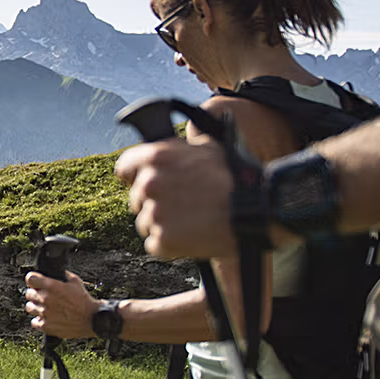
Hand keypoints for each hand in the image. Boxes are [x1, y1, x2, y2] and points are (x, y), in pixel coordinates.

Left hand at [23, 269, 96, 337]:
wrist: (91, 319)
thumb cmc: (84, 300)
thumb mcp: (75, 282)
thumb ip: (63, 276)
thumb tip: (57, 272)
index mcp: (51, 286)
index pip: (30, 278)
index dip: (33, 280)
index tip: (35, 282)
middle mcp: (45, 299)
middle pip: (28, 293)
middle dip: (35, 293)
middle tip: (42, 296)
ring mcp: (44, 313)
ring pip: (29, 307)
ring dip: (36, 307)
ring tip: (45, 308)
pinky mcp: (46, 326)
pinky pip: (34, 322)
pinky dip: (39, 320)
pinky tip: (47, 318)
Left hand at [115, 138, 237, 259]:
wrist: (254, 211)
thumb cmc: (235, 177)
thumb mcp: (208, 147)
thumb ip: (179, 146)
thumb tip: (171, 133)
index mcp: (156, 157)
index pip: (124, 167)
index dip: (134, 176)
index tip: (143, 183)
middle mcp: (149, 184)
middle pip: (137, 199)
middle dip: (154, 202)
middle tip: (181, 205)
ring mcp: (154, 214)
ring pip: (146, 223)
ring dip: (163, 225)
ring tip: (191, 220)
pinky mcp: (163, 240)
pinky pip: (156, 245)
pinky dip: (170, 245)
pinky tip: (191, 236)